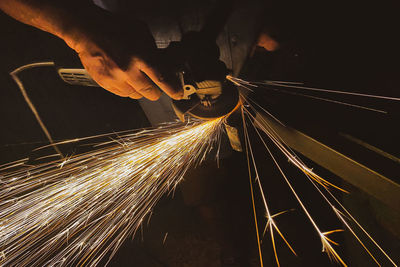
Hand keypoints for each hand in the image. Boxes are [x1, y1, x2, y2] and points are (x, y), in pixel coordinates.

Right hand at [66, 8, 181, 100]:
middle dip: (156, 91)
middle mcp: (128, 71)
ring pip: (136, 96)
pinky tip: (124, 77)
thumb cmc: (115, 29)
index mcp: (140, 56)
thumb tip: (166, 65)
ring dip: (140, 89)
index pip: (162, 79)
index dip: (172, 89)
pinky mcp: (105, 84)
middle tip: (155, 85)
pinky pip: (123, 94)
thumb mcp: (141, 33)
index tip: (178, 94)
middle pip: (150, 93)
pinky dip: (127, 89)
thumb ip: (154, 51)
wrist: (88, 31)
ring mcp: (115, 79)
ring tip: (135, 76)